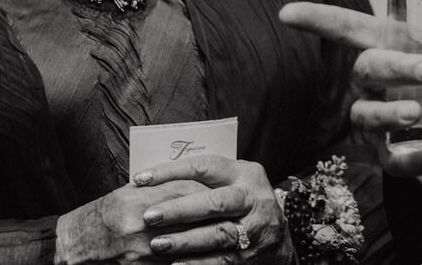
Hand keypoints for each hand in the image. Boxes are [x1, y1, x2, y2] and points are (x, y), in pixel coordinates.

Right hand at [54, 177, 213, 264]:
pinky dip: (192, 256)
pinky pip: (176, 261)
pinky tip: (207, 251)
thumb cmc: (102, 215)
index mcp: (138, 200)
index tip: (224, 187)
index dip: (208, 188)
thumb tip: (194, 179)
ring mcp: (143, 250)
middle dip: (214, 212)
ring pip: (187, 242)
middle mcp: (141, 224)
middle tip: (235, 208)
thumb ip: (159, 186)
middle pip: (191, 216)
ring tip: (228, 229)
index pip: (184, 190)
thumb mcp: (128, 193)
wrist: (76, 244)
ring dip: (208, 236)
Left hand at [134, 156, 284, 262]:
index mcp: (245, 174)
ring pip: (218, 233)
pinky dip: (197, 263)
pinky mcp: (249, 255)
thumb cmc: (244, 203)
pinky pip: (221, 260)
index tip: (141, 179)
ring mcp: (254, 229)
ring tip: (158, 244)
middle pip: (215, 202)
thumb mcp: (234, 182)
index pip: (205, 167)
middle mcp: (252, 199)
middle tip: (149, 216)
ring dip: (186, 240)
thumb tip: (155, 181)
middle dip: (180, 209)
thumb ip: (204, 181)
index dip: (171, 171)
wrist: (279, 236)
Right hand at [278, 3, 421, 176]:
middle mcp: (366, 81)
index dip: (317, 19)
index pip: (344, 27)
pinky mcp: (383, 153)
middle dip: (397, 68)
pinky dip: (416, 158)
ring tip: (418, 113)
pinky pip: (392, 160)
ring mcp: (369, 117)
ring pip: (369, 116)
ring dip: (392, 113)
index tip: (287, 14)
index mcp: (380, 43)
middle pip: (369, 69)